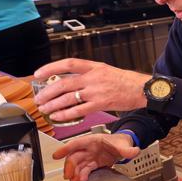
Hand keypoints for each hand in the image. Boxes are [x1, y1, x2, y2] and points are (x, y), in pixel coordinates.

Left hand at [34, 59, 149, 121]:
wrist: (142, 89)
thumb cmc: (126, 81)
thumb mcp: (105, 70)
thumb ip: (88, 74)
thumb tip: (70, 81)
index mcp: (94, 66)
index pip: (67, 64)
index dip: (50, 68)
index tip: (38, 74)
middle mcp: (93, 78)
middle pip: (63, 84)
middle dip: (47, 92)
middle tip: (39, 98)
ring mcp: (96, 91)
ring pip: (68, 98)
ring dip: (53, 104)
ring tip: (45, 108)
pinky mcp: (101, 104)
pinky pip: (78, 110)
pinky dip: (65, 114)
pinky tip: (58, 116)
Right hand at [54, 133, 139, 180]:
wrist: (125, 146)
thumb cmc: (121, 141)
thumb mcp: (124, 145)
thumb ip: (128, 149)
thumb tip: (135, 151)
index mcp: (93, 140)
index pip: (77, 143)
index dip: (65, 148)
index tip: (57, 154)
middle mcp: (89, 148)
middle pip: (75, 156)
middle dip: (70, 166)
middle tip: (68, 176)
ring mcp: (90, 156)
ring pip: (78, 164)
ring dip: (74, 173)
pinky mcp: (93, 163)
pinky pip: (85, 169)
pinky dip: (82, 175)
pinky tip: (81, 180)